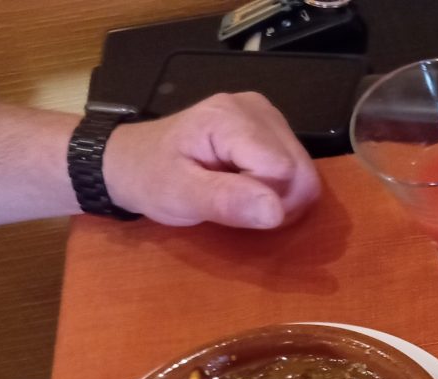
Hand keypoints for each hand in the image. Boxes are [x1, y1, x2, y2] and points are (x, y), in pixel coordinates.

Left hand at [102, 92, 320, 229]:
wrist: (132, 160)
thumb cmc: (151, 179)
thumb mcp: (180, 197)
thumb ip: (226, 202)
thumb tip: (275, 211)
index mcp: (229, 118)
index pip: (282, 170)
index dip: (266, 199)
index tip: (231, 205)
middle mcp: (256, 107)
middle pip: (301, 170)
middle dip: (279, 200)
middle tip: (239, 206)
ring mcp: (267, 114)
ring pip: (305, 171)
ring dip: (281, 197)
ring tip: (243, 196)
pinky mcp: (272, 125)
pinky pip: (299, 166)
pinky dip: (282, 187)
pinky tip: (252, 185)